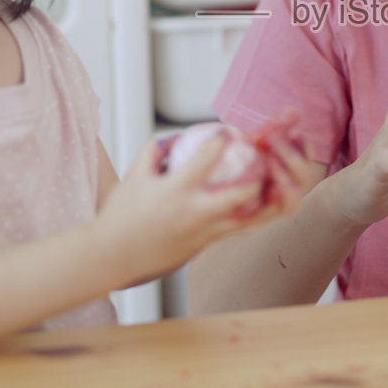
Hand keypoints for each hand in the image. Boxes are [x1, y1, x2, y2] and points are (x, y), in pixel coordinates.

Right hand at [96, 134, 279, 283]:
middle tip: (263, 161)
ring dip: (261, 201)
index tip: (229, 132)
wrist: (113, 256)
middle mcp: (193, 212)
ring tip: (275, 186)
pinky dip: (247, 219)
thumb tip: (169, 138)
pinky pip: (232, 230)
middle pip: (239, 193)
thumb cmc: (120, 216)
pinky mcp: (202, 246)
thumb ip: (152, 152)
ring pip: (244, 218)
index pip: (206, 159)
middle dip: (256, 177)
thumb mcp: (134, 177)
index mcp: (175, 190)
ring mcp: (201, 233)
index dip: (222, 142)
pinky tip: (257, 208)